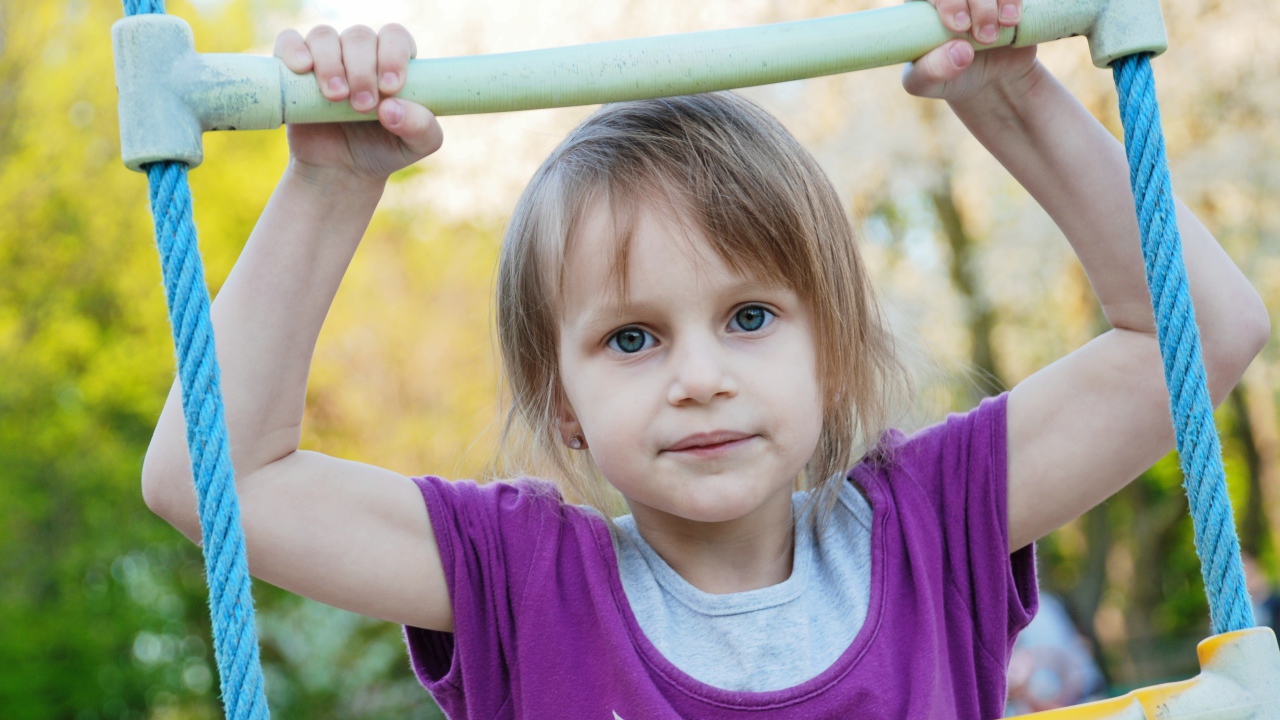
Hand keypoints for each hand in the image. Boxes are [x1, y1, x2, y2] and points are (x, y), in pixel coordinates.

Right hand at [274, 24, 442, 185]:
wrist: (341, 172)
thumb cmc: (382, 150)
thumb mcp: (415, 146)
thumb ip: (421, 127)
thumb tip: (392, 108)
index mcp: (393, 61)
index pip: (395, 37)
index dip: (393, 55)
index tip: (390, 87)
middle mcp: (360, 53)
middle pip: (360, 37)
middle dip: (363, 70)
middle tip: (363, 105)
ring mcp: (327, 58)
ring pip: (325, 37)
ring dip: (331, 64)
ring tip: (337, 97)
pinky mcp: (294, 69)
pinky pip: (289, 41)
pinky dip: (294, 49)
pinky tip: (303, 68)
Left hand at [901, 0, 1039, 105]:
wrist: (991, 81)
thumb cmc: (949, 77)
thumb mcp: (928, 84)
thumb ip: (931, 71)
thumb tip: (960, 51)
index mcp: (922, 7)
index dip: (947, 1)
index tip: (960, 26)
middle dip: (976, 5)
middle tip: (983, 37)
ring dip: (995, 3)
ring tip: (997, 33)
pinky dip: (1012, 0)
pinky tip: (1012, 20)